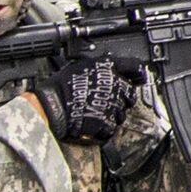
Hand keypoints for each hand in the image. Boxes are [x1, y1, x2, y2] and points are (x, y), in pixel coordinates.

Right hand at [32, 55, 146, 144]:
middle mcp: (114, 86)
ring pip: (122, 112)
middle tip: (106, 99)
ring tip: (94, 111)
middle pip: (130, 93)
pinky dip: (105, 126)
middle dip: (122, 97)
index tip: (139, 75)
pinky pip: (113, 127)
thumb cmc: (60, 87)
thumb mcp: (81, 65)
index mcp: (107, 68)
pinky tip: (92, 121)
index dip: (137, 72)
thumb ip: (101, 66)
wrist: (51, 108)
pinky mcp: (108, 124)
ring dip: (113, 113)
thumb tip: (113, 67)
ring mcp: (113, 106)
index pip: (134, 67)